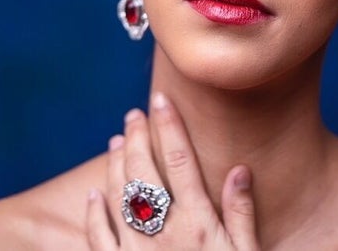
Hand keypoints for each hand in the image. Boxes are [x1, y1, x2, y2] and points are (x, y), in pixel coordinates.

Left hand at [86, 92, 259, 249]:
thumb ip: (242, 216)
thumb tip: (239, 170)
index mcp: (200, 226)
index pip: (180, 163)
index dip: (170, 127)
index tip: (161, 100)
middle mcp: (165, 234)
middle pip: (145, 172)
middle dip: (138, 138)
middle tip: (134, 113)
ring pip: (120, 198)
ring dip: (116, 166)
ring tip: (116, 139)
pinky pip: (100, 239)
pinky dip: (95, 215)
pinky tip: (94, 195)